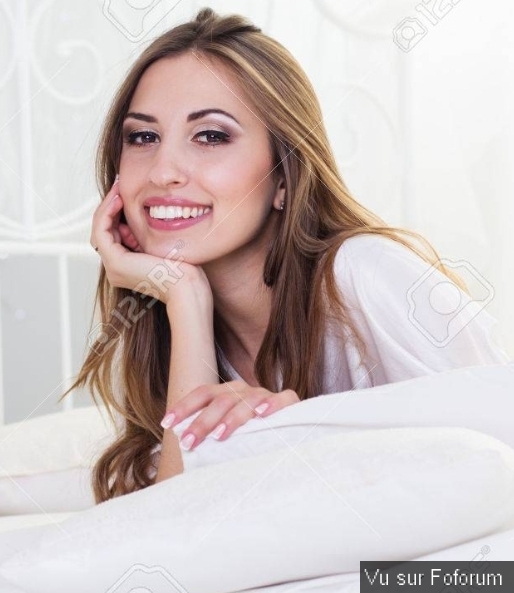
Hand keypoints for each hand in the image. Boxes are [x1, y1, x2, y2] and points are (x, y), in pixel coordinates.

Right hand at [90, 178, 211, 307]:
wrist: (187, 287)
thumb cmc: (184, 270)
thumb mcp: (162, 245)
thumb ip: (148, 234)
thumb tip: (146, 211)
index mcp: (125, 267)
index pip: (113, 234)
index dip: (116, 212)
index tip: (125, 191)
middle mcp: (115, 269)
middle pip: (104, 230)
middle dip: (110, 205)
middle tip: (119, 183)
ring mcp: (113, 267)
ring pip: (100, 229)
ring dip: (107, 206)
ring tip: (118, 188)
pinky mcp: (115, 262)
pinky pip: (102, 231)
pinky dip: (107, 213)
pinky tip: (118, 199)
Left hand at [160, 380, 299, 450]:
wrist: (288, 434)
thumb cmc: (250, 440)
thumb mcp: (227, 438)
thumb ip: (210, 440)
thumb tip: (182, 453)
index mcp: (226, 394)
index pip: (202, 394)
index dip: (184, 407)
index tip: (166, 423)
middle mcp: (243, 391)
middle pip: (220, 399)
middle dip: (202, 421)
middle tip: (188, 442)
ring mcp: (265, 395)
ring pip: (246, 400)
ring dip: (231, 418)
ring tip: (219, 436)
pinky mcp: (289, 402)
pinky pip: (283, 398)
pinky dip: (272, 405)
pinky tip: (261, 414)